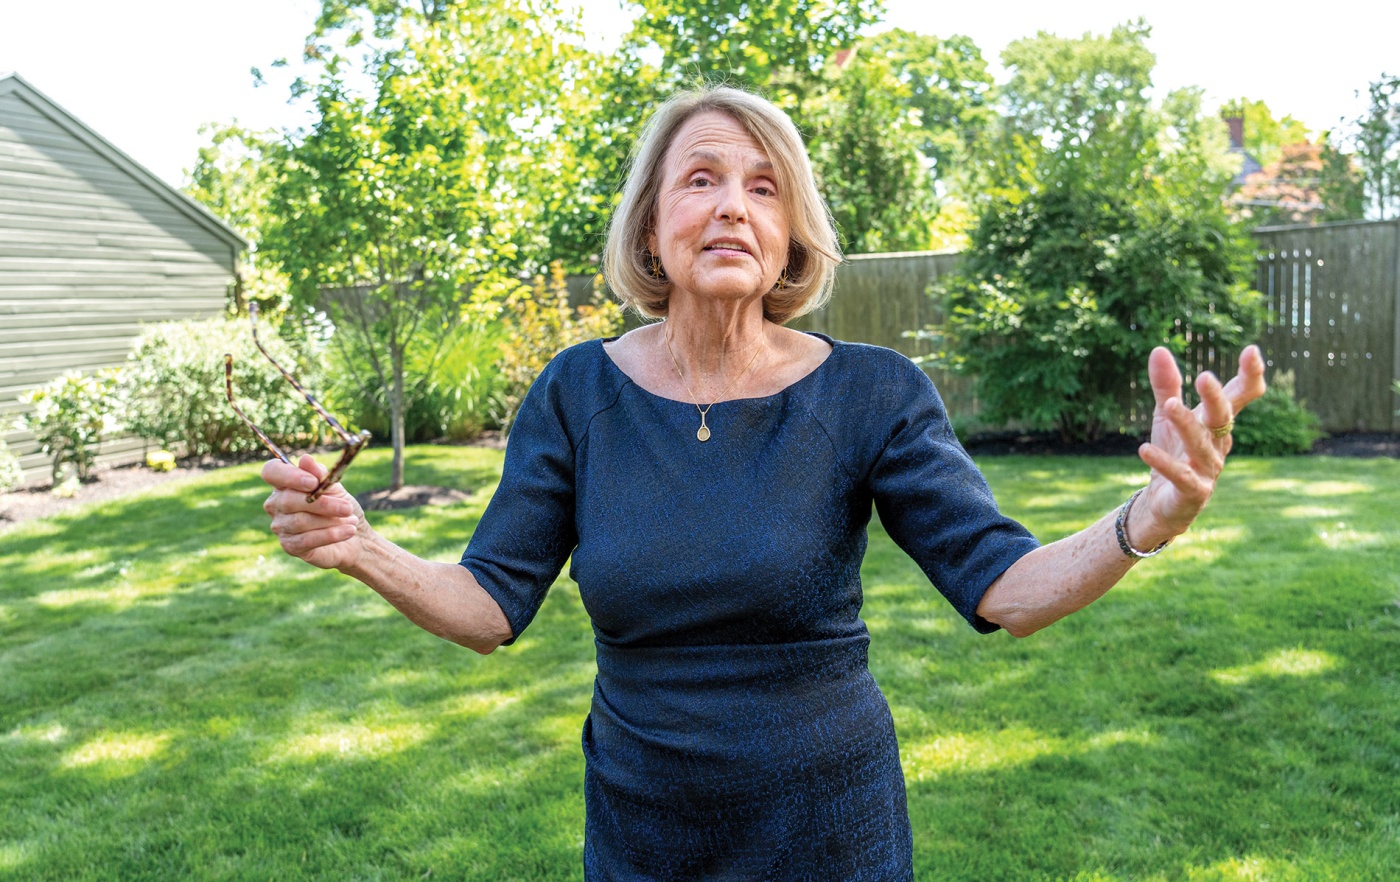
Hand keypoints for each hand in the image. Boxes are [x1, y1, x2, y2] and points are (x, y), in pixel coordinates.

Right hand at [261, 454, 368, 570]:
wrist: (355, 536)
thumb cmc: (341, 507)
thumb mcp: (335, 487)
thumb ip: (319, 474)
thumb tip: (305, 459)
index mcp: (284, 484)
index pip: (271, 472)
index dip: (289, 476)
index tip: (313, 482)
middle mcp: (276, 504)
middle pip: (289, 500)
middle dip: (322, 503)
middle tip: (347, 507)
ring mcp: (280, 526)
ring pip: (300, 521)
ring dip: (330, 520)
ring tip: (351, 519)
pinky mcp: (290, 546)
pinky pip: (307, 540)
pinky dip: (331, 534)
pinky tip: (349, 531)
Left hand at [1132, 345, 1267, 546]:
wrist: (1162, 502)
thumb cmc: (1172, 452)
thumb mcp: (1165, 416)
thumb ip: (1166, 386)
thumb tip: (1159, 349)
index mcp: (1217, 422)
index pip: (1241, 396)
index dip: (1250, 376)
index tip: (1252, 350)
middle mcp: (1218, 444)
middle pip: (1223, 417)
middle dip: (1216, 398)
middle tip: (1204, 376)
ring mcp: (1208, 469)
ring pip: (1201, 445)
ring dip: (1186, 425)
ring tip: (1169, 406)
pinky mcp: (1193, 491)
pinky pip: (1181, 476)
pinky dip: (1163, 462)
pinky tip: (1144, 450)